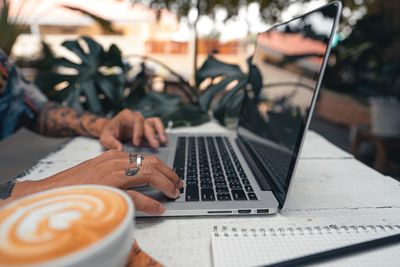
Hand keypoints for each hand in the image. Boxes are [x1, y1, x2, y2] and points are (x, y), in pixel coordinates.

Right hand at [11, 151, 181, 214]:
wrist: (49, 190)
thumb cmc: (75, 184)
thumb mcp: (100, 173)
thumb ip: (118, 174)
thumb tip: (138, 184)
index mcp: (114, 155)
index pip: (146, 157)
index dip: (162, 167)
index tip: (171, 176)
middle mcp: (115, 160)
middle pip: (151, 162)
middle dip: (169, 173)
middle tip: (177, 184)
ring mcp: (112, 172)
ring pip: (148, 173)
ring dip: (165, 183)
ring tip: (173, 192)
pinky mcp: (108, 188)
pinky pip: (136, 194)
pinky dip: (150, 202)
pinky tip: (159, 207)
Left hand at [99, 109, 167, 150]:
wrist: (109, 130)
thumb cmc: (108, 132)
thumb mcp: (105, 138)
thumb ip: (111, 143)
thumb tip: (120, 149)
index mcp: (125, 116)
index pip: (135, 120)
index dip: (138, 131)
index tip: (136, 143)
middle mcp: (135, 116)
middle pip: (146, 123)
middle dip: (151, 134)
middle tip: (155, 145)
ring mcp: (142, 121)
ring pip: (155, 122)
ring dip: (160, 131)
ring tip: (164, 141)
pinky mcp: (146, 127)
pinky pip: (156, 126)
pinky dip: (161, 132)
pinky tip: (163, 140)